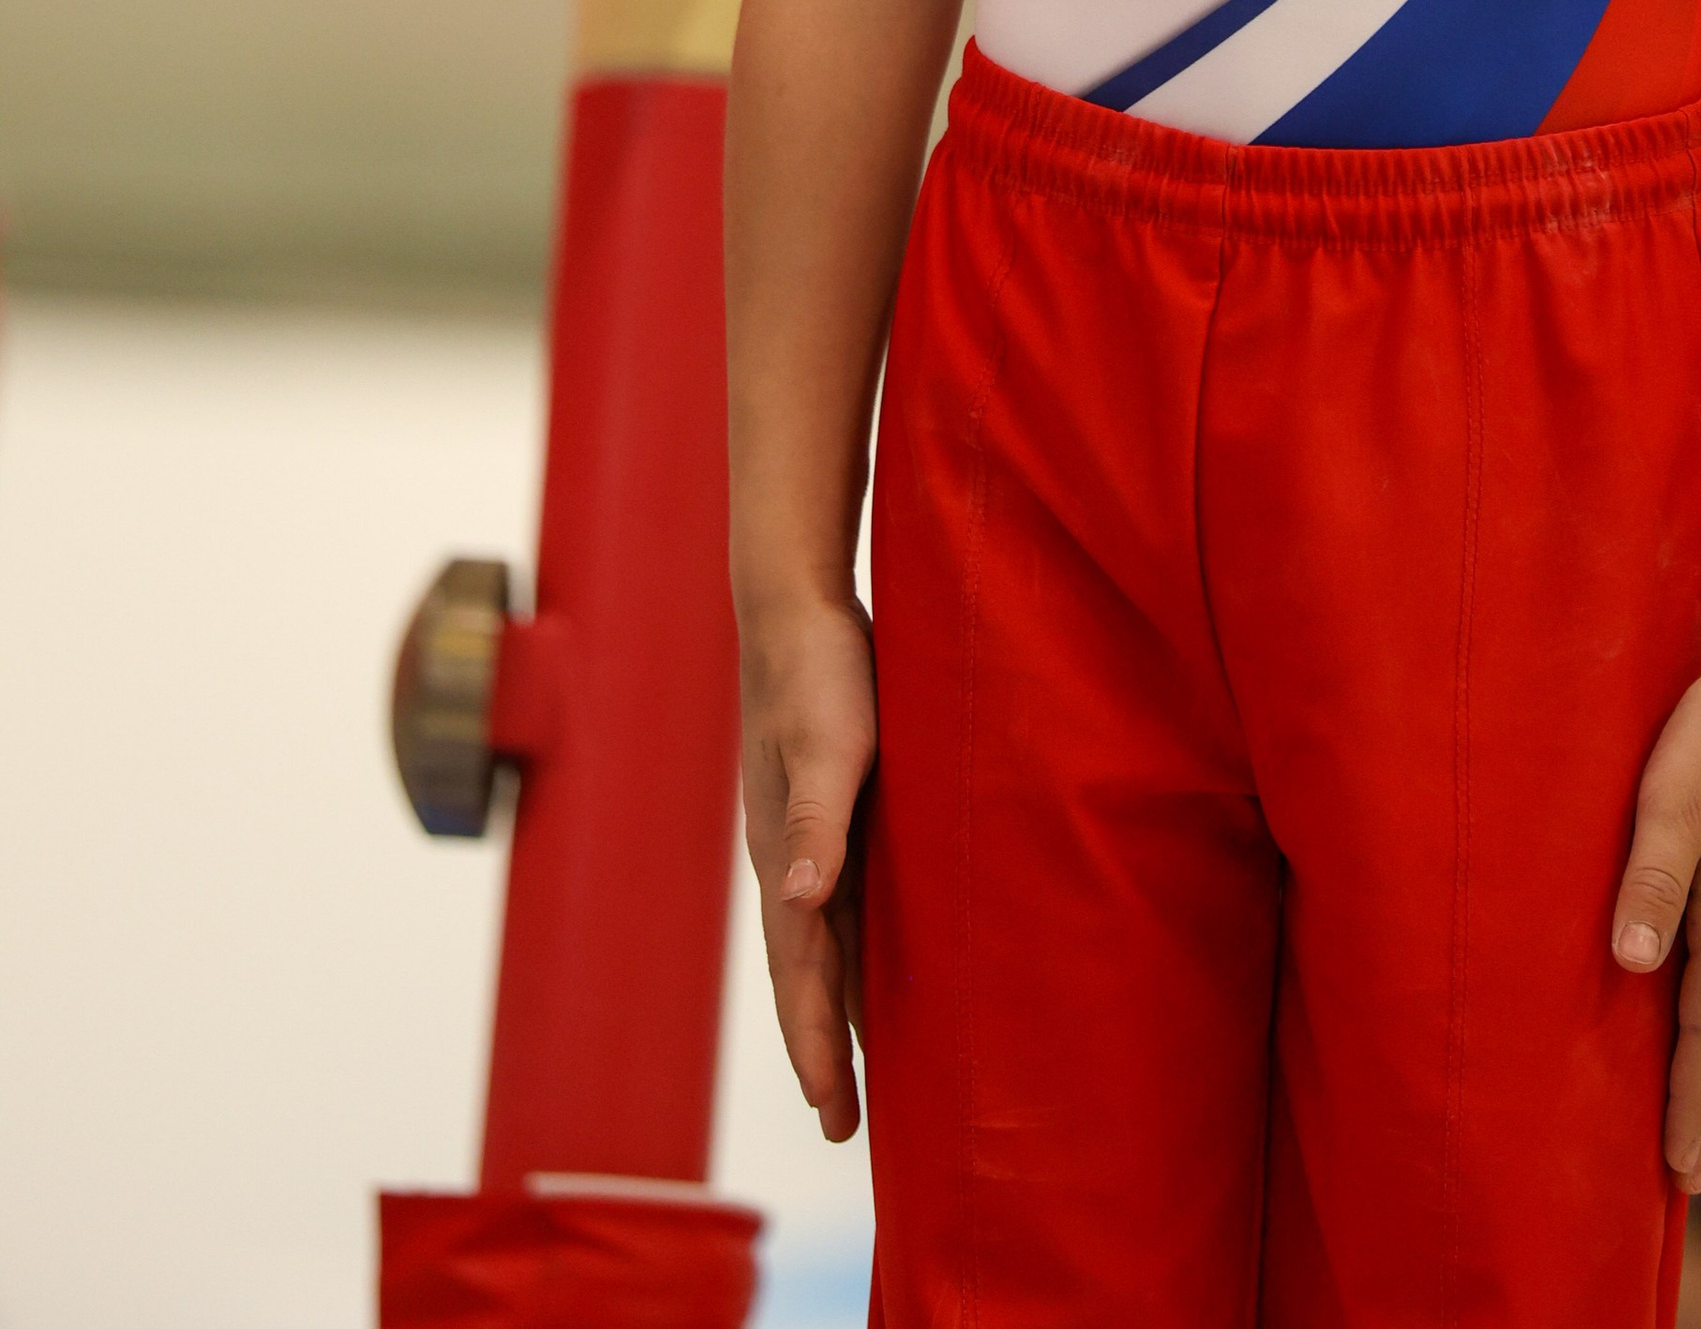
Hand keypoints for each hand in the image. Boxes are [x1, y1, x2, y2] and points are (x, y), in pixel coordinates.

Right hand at [741, 594, 877, 1141]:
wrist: (798, 602)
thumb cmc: (817, 670)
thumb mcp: (826, 742)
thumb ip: (816, 819)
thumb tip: (801, 898)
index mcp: (784, 855)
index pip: (799, 972)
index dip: (815, 1043)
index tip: (832, 1112)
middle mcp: (793, 859)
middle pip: (809, 975)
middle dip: (824, 1051)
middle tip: (844, 1128)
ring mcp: (813, 836)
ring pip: (830, 945)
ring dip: (843, 1008)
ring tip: (860, 1072)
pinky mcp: (840, 809)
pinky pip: (852, 902)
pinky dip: (862, 951)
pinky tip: (888, 964)